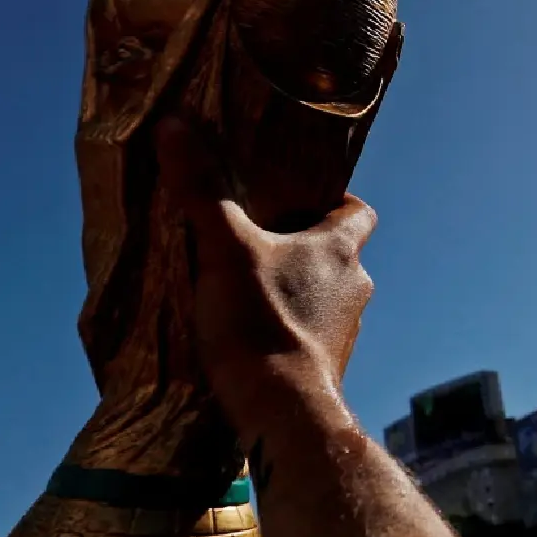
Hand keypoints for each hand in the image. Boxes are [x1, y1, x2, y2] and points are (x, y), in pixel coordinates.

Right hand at [157, 117, 378, 441]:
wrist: (282, 411)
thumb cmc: (261, 322)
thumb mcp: (224, 248)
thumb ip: (202, 189)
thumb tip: (177, 125)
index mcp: (341, 249)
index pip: (358, 211)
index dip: (335, 200)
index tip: (300, 196)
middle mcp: (355, 286)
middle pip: (338, 253)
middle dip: (302, 244)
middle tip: (258, 237)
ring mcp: (346, 329)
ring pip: (326, 294)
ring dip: (295, 287)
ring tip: (248, 284)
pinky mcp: (327, 366)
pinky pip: (311, 332)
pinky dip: (289, 325)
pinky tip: (251, 330)